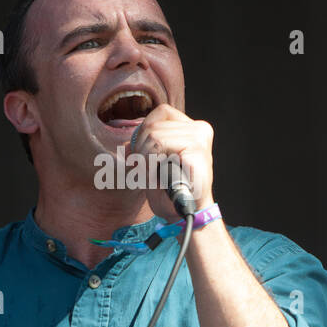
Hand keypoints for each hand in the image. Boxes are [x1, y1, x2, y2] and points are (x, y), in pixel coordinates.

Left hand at [128, 103, 214, 220]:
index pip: (160, 112)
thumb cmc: (171, 190)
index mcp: (192, 128)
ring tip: (153, 175)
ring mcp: (200, 139)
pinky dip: (149, 163)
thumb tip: (127, 144)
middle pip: (153, 125)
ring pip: (153, 136)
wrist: (187, 214)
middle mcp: (199, 129)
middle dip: (141, 149)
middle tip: (146, 170)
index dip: (144, 131)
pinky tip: (155, 177)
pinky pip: (159, 145)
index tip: (142, 155)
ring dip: (144, 159)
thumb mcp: (155, 163)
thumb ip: (145, 147)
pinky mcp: (197, 151)